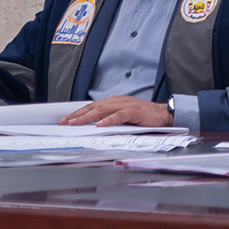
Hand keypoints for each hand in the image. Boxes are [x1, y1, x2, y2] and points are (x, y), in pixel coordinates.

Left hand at [58, 96, 173, 128]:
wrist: (163, 114)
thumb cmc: (143, 116)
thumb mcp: (123, 116)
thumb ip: (109, 119)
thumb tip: (93, 127)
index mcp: (113, 102)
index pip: (92, 107)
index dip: (78, 113)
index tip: (65, 120)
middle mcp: (117, 101)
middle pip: (93, 107)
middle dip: (77, 115)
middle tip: (65, 122)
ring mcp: (125, 105)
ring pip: (102, 110)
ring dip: (87, 117)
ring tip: (76, 123)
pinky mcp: (134, 111)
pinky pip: (118, 115)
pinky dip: (108, 120)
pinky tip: (100, 124)